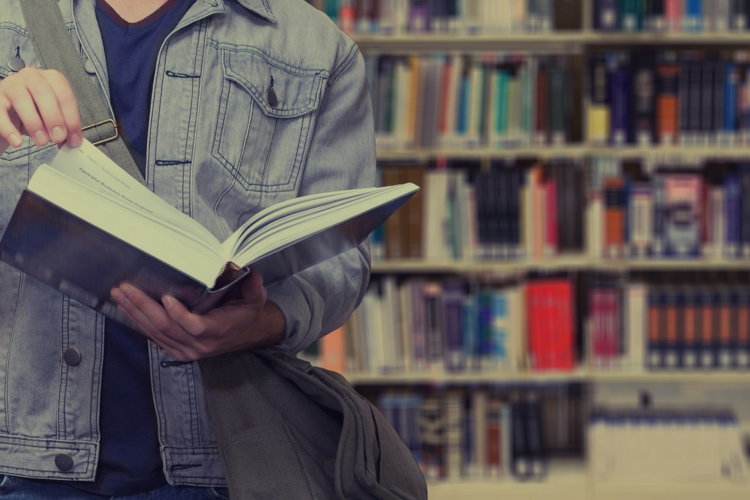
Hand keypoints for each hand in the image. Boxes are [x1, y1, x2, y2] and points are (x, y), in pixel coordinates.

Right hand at [0, 67, 82, 154]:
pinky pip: (0, 110)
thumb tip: (73, 142)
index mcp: (51, 79)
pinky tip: (17, 141)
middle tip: (58, 137)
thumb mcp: (51, 118)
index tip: (74, 140)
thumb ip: (64, 128)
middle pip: (43, 92)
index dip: (72, 119)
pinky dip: (9, 128)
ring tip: (41, 141)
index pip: (64, 95)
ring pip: (21, 98)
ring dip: (34, 122)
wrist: (8, 114)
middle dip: (53, 117)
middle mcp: (31, 77)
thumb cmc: (35, 112)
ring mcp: (10, 84)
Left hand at [110, 272, 285, 360]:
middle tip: (126, 289)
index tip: (166, 298)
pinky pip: (154, 337)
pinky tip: (126, 307)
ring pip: (156, 332)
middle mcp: (200, 344)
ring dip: (135, 312)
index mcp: (219, 330)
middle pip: (167, 327)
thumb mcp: (255, 299)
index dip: (180, 314)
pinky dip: (139, 321)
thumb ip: (254, 287)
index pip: (196, 326)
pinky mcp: (177, 350)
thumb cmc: (246, 313)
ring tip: (120, 294)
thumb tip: (252, 272)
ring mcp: (186, 350)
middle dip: (144, 307)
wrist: (244, 333)